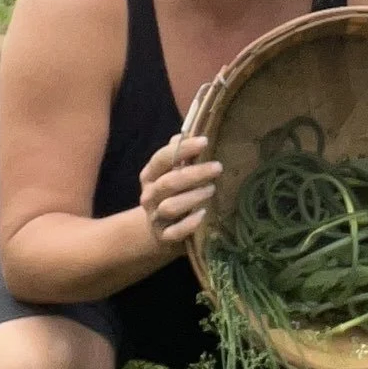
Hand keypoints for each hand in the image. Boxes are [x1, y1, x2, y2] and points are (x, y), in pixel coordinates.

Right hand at [137, 134, 221, 250]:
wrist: (157, 231)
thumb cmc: (172, 194)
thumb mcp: (171, 173)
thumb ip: (180, 154)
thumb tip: (190, 131)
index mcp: (150, 175)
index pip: (162, 159)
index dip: (182, 149)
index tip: (205, 141)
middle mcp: (150, 195)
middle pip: (169, 183)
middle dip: (194, 174)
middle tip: (218, 167)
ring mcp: (155, 217)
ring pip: (171, 206)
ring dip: (192, 197)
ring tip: (212, 189)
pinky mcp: (164, 237)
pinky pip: (174, 232)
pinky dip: (188, 224)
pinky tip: (202, 215)